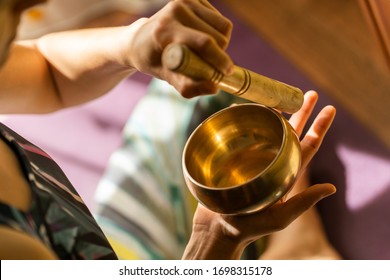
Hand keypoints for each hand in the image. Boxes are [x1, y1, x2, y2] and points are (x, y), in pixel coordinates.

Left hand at [126, 0, 233, 96]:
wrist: (140, 39)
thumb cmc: (155, 62)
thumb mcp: (168, 78)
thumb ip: (190, 87)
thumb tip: (215, 88)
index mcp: (165, 31)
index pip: (203, 43)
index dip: (219, 59)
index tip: (227, 73)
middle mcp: (175, 10)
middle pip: (218, 36)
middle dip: (221, 55)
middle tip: (211, 65)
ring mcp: (185, 1)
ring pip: (224, 26)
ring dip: (222, 44)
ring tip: (207, 53)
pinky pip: (221, 20)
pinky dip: (219, 34)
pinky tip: (204, 39)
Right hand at [183, 91, 336, 258]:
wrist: (218, 227)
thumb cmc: (249, 227)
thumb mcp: (280, 218)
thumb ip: (303, 203)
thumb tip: (332, 188)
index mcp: (287, 174)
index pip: (308, 146)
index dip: (320, 127)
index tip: (329, 108)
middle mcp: (273, 163)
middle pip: (292, 133)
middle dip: (302, 112)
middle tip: (310, 93)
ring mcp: (254, 159)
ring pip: (268, 130)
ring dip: (275, 112)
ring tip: (280, 96)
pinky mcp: (235, 158)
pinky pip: (243, 135)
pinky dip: (247, 120)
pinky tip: (245, 109)